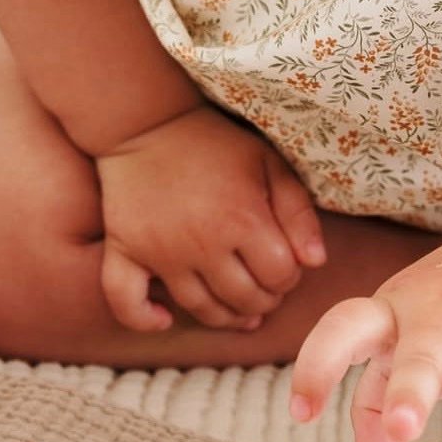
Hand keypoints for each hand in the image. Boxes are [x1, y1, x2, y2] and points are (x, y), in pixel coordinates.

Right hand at [93, 105, 326, 331]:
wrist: (146, 122)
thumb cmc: (215, 143)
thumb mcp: (269, 165)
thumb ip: (298, 213)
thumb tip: (315, 263)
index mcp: (242, 219)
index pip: (279, 277)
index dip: (289, 278)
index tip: (282, 266)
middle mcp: (201, 243)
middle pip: (245, 299)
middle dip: (264, 300)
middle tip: (264, 289)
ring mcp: (160, 253)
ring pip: (201, 309)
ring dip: (226, 317)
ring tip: (238, 309)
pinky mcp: (125, 252)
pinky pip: (127, 302)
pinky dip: (144, 319)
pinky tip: (164, 319)